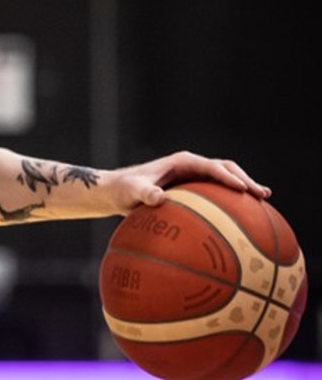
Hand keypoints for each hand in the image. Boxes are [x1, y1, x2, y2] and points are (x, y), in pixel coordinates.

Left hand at [112, 150, 270, 211]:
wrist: (117, 191)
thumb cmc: (124, 190)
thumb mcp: (131, 190)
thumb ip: (144, 193)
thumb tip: (159, 197)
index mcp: (181, 162)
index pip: (212, 167)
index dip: (229, 177)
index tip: (244, 190)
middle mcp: (190, 166)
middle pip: (225, 169)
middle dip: (245, 180)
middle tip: (262, 195)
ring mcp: (193, 177)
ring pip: (224, 179)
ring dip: (243, 188)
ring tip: (263, 201)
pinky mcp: (192, 189)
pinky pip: (216, 193)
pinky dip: (231, 200)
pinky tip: (244, 217)